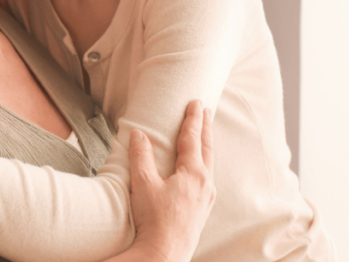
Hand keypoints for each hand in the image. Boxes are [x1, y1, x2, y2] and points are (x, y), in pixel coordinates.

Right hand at [124, 100, 215, 261]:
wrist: (164, 254)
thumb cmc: (154, 220)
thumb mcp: (144, 184)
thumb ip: (141, 156)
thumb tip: (139, 134)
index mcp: (193, 173)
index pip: (192, 138)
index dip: (192, 119)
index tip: (195, 102)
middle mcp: (205, 183)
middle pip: (207, 148)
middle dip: (205, 127)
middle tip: (205, 110)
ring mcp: (206, 198)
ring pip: (209, 163)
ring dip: (206, 145)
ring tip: (204, 133)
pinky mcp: (202, 209)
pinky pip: (207, 177)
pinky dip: (204, 163)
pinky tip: (199, 168)